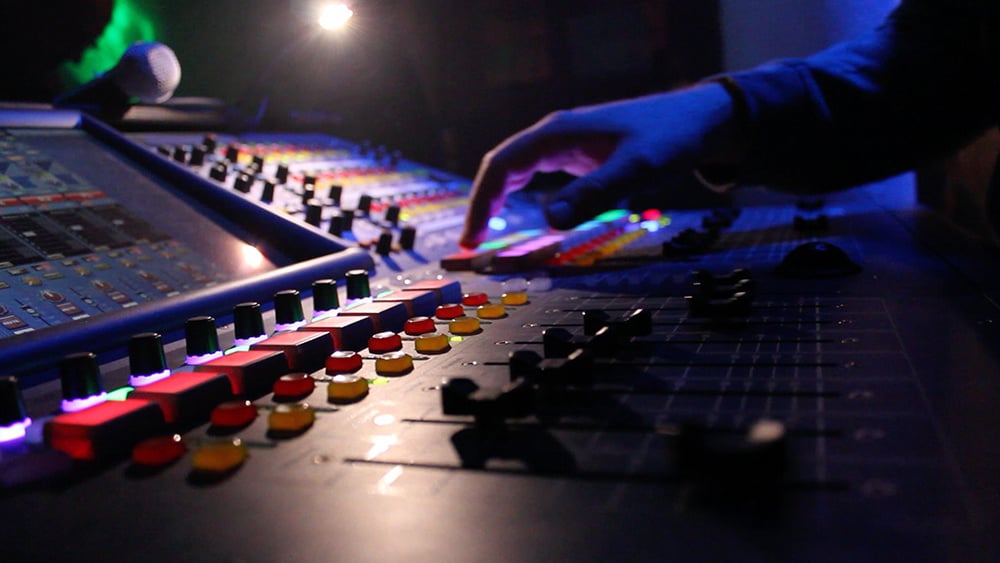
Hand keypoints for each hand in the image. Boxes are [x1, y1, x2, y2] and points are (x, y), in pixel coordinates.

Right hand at [459, 83, 736, 248]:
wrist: (700, 118)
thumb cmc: (670, 138)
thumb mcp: (635, 169)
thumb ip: (594, 193)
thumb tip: (551, 221)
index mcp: (558, 133)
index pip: (502, 165)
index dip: (482, 201)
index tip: (473, 237)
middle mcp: (555, 134)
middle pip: (502, 166)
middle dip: (482, 203)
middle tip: (472, 244)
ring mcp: (567, 142)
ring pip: (518, 168)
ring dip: (498, 198)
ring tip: (486, 233)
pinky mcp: (580, 152)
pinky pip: (537, 172)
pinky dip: (521, 193)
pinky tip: (522, 213)